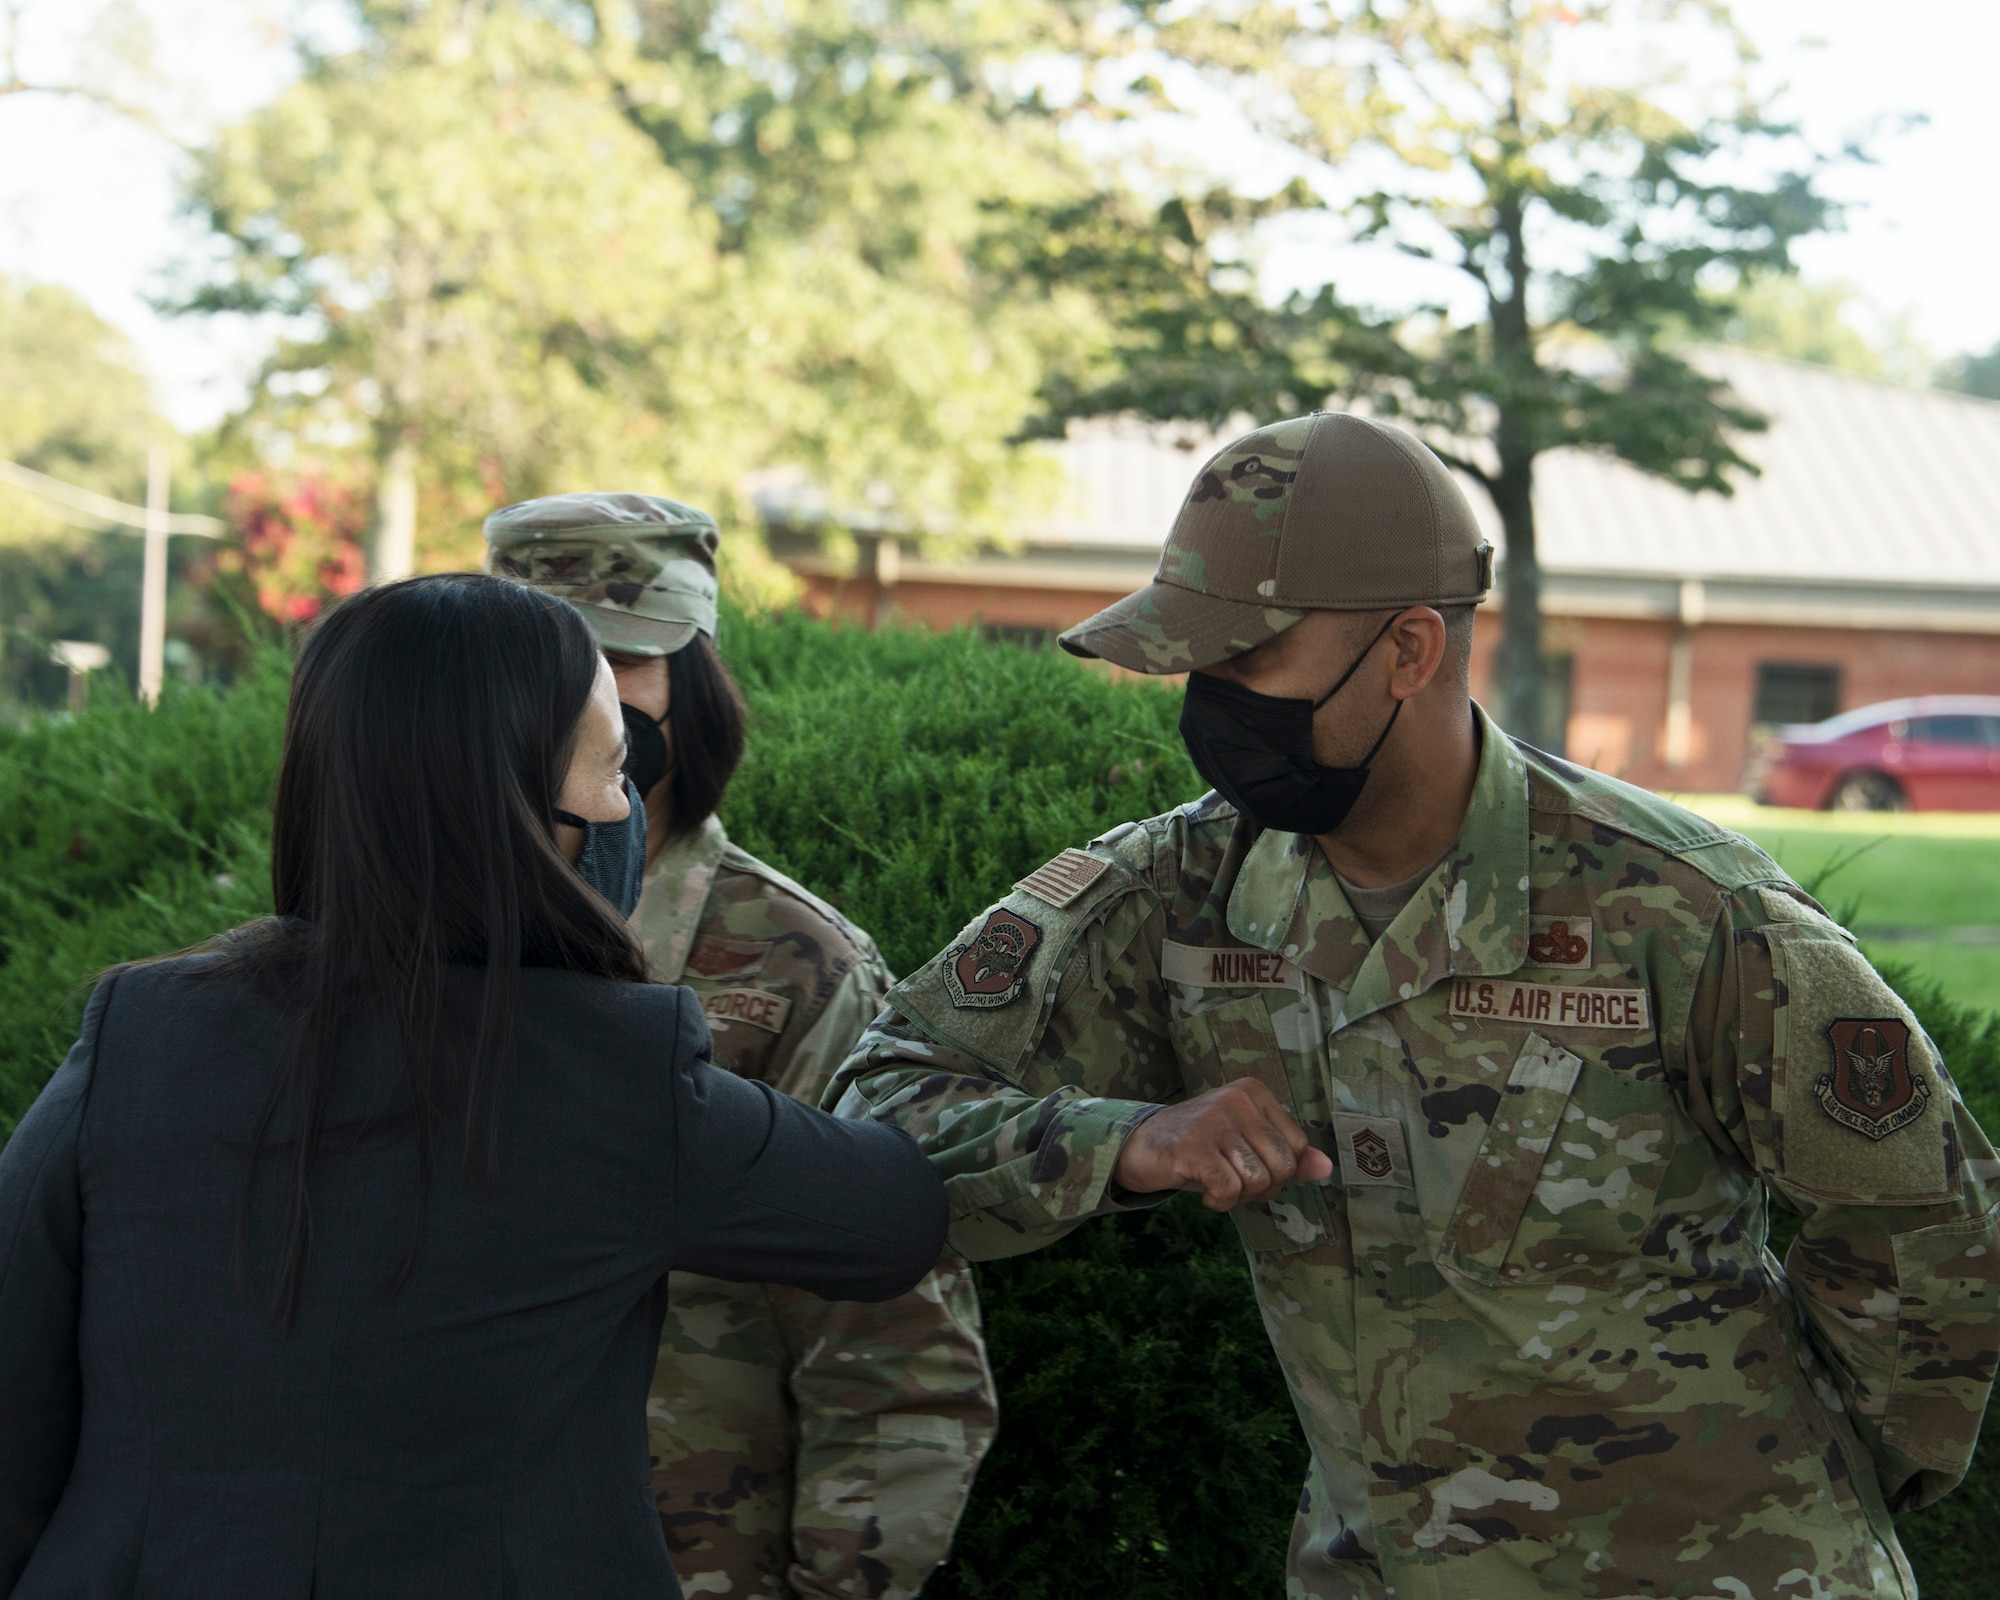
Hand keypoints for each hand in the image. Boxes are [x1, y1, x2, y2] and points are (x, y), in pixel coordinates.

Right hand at [1113, 1078, 1333, 1209]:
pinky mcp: (1193, 1146)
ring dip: (1239, 1197)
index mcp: (1254, 1092)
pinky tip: (1203, 1192)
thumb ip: (1287, 1155)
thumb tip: (1327, 1168)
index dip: (1279, 1173)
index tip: (1249, 1169)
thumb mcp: (1246, 1145)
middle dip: (1262, 1188)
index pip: (1297, 1147)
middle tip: (1232, 1182)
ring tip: (1216, 1185)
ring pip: (1258, 1180)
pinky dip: (1219, 1202)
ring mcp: (1214, 1120)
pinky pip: (1229, 1190)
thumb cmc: (1199, 1147)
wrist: (1139, 1145)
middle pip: (1282, 1166)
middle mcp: (1236, 1099)